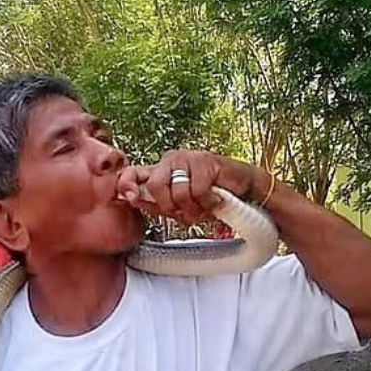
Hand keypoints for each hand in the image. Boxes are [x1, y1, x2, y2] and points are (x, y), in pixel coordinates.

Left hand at [116, 150, 258, 223]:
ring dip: (194, 208)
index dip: (127, 184)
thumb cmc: (209, 197)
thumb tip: (131, 200)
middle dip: (171, 207)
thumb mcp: (178, 205)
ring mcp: (188, 158)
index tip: (131, 197)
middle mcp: (170, 161)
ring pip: (178, 192)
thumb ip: (156, 203)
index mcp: (160, 171)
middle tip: (187, 213)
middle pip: (156, 187)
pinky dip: (208, 203)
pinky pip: (198, 191)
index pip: (133, 172)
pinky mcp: (205, 160)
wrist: (243, 189)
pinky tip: (215, 199)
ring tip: (204, 206)